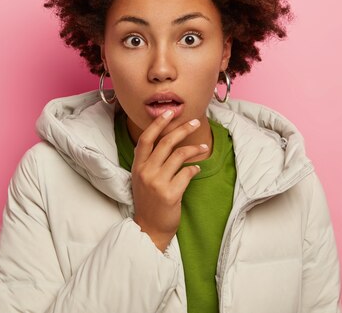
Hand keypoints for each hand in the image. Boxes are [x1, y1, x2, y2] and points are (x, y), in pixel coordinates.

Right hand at [131, 110, 208, 251]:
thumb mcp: (142, 179)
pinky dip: (194, 168)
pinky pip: (187, 173)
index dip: (158, 123)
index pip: (146, 139)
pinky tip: (197, 168)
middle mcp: (145, 172)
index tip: (170, 112)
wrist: (149, 229)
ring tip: (204, 146)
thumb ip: (150, 161)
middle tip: (195, 122)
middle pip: (166, 142)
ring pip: (179, 155)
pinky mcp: (170, 193)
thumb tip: (168, 140)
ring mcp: (157, 182)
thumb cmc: (149, 202)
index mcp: (137, 166)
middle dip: (182, 129)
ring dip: (194, 148)